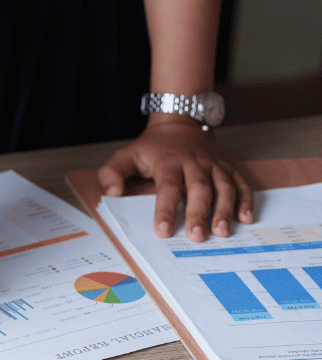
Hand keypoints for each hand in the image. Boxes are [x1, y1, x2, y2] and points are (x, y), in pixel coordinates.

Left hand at [98, 115, 253, 239]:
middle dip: (199, 214)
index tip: (163, 231)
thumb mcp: (126, 155)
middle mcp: (194, 164)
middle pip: (199, 189)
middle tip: (197, 237)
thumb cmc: (152, 146)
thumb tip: (113, 192)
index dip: (166, 210)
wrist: (180, 121)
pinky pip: (241, 183)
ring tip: (222, 232)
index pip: (167, 188)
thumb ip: (113, 173)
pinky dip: (246, 200)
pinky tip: (246, 218)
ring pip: (223, 187)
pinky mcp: (228, 167)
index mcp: (168, 162)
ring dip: (224, 210)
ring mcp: (214, 165)